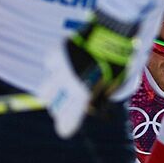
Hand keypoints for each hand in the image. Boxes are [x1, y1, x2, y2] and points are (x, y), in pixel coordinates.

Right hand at [38, 12, 138, 138]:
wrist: (113, 31)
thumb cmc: (117, 59)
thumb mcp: (113, 83)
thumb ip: (99, 96)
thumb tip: (91, 105)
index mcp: (83, 91)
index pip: (67, 118)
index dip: (66, 126)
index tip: (65, 131)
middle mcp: (68, 81)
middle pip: (50, 103)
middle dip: (56, 105)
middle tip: (65, 102)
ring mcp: (61, 66)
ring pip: (46, 84)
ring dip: (54, 86)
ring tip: (66, 81)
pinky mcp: (58, 50)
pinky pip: (49, 63)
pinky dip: (55, 65)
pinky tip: (66, 63)